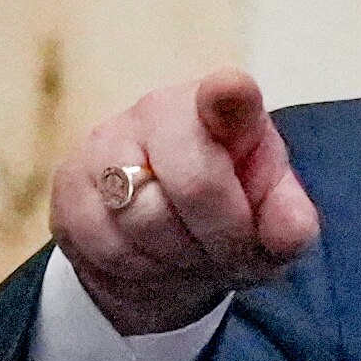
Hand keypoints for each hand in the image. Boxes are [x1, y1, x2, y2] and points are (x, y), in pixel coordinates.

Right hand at [47, 69, 319, 334]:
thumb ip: (290, 222)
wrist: (164, 239)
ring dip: (182, 257)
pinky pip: (106, 245)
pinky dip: (140, 269)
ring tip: (197, 254)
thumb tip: (291, 233)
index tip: (230, 91)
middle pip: (195, 183)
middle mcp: (163, 110)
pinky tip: (155, 258)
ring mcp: (108, 142)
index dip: (228, 95)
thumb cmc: (231, 210)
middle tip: (235, 254)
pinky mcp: (69, 184)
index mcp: (226, 107)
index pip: (228, 95)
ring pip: (146, 219)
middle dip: (224, 237)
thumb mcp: (272, 216)